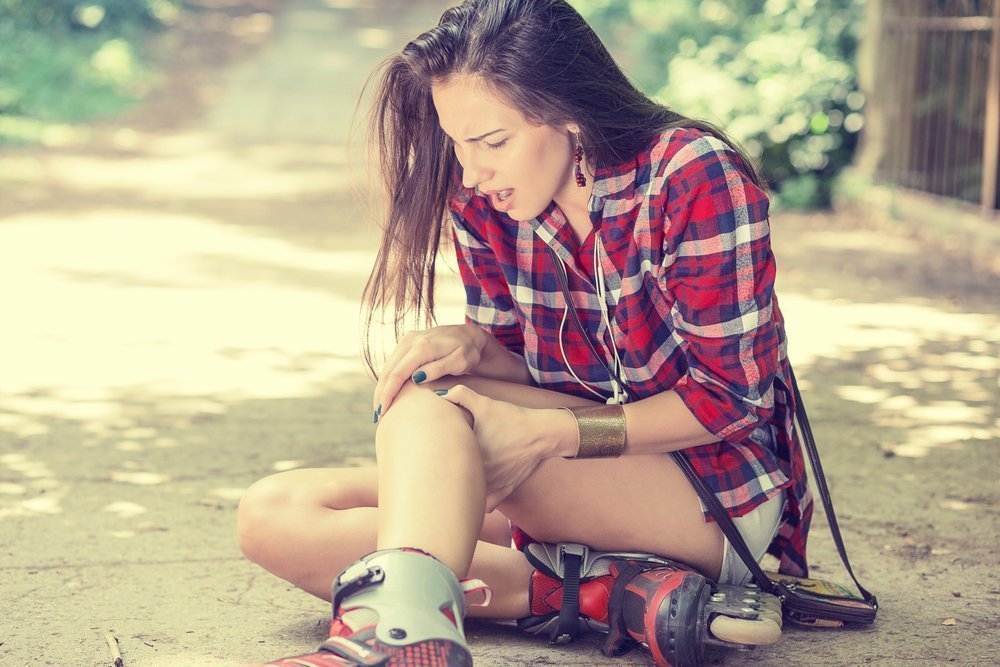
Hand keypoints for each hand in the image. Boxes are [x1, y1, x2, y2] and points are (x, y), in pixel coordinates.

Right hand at [373, 324, 489, 417]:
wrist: (469, 334)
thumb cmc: (468, 351)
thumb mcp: (460, 362)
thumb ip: (439, 369)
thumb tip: (416, 378)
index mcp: (423, 346)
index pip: (398, 373)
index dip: (388, 394)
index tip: (383, 412)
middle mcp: (410, 340)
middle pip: (388, 371)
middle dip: (381, 395)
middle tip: (378, 417)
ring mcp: (406, 340)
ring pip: (387, 368)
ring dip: (381, 389)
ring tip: (380, 410)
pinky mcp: (406, 342)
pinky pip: (392, 364)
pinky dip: (388, 380)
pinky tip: (387, 395)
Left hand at [436, 384, 556, 510]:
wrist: (541, 433)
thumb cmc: (512, 419)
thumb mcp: (485, 403)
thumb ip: (461, 395)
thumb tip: (441, 395)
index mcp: (469, 454)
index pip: (444, 460)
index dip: (435, 456)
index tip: (430, 453)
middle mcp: (480, 473)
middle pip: (454, 480)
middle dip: (445, 476)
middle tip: (436, 469)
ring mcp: (493, 484)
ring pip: (469, 495)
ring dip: (461, 490)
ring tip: (450, 485)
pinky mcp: (505, 489)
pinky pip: (488, 504)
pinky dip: (480, 504)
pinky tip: (473, 497)